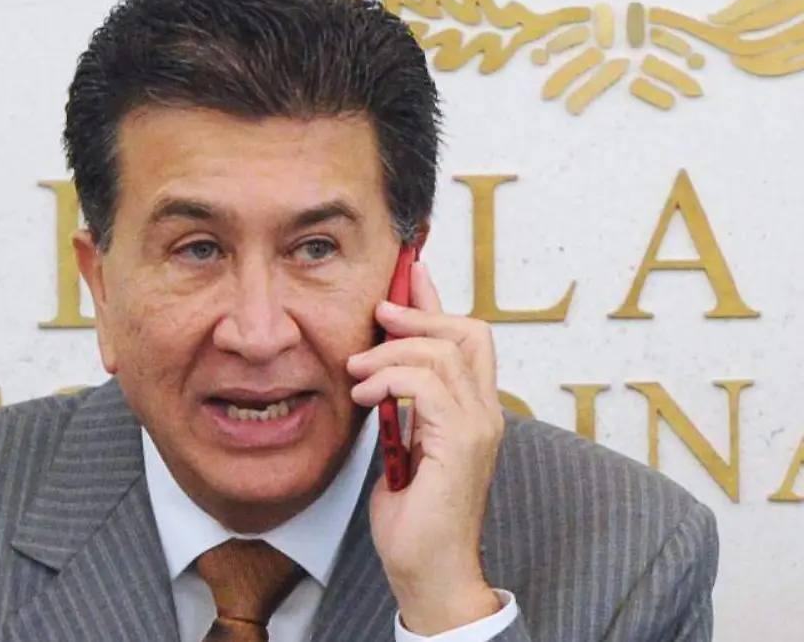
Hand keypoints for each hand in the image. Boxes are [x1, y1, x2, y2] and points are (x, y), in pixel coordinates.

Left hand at [345, 262, 504, 635]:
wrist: (427, 569)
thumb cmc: (414, 516)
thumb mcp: (401, 442)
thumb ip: (402, 404)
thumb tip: (380, 365)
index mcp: (474, 411)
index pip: (467, 338)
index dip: (437, 303)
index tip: (410, 274)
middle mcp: (486, 413)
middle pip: (466, 332)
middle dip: (417, 314)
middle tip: (377, 317)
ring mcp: (478, 426)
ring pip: (441, 352)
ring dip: (389, 353)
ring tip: (357, 373)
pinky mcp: (461, 442)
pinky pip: (426, 383)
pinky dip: (388, 379)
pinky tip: (365, 395)